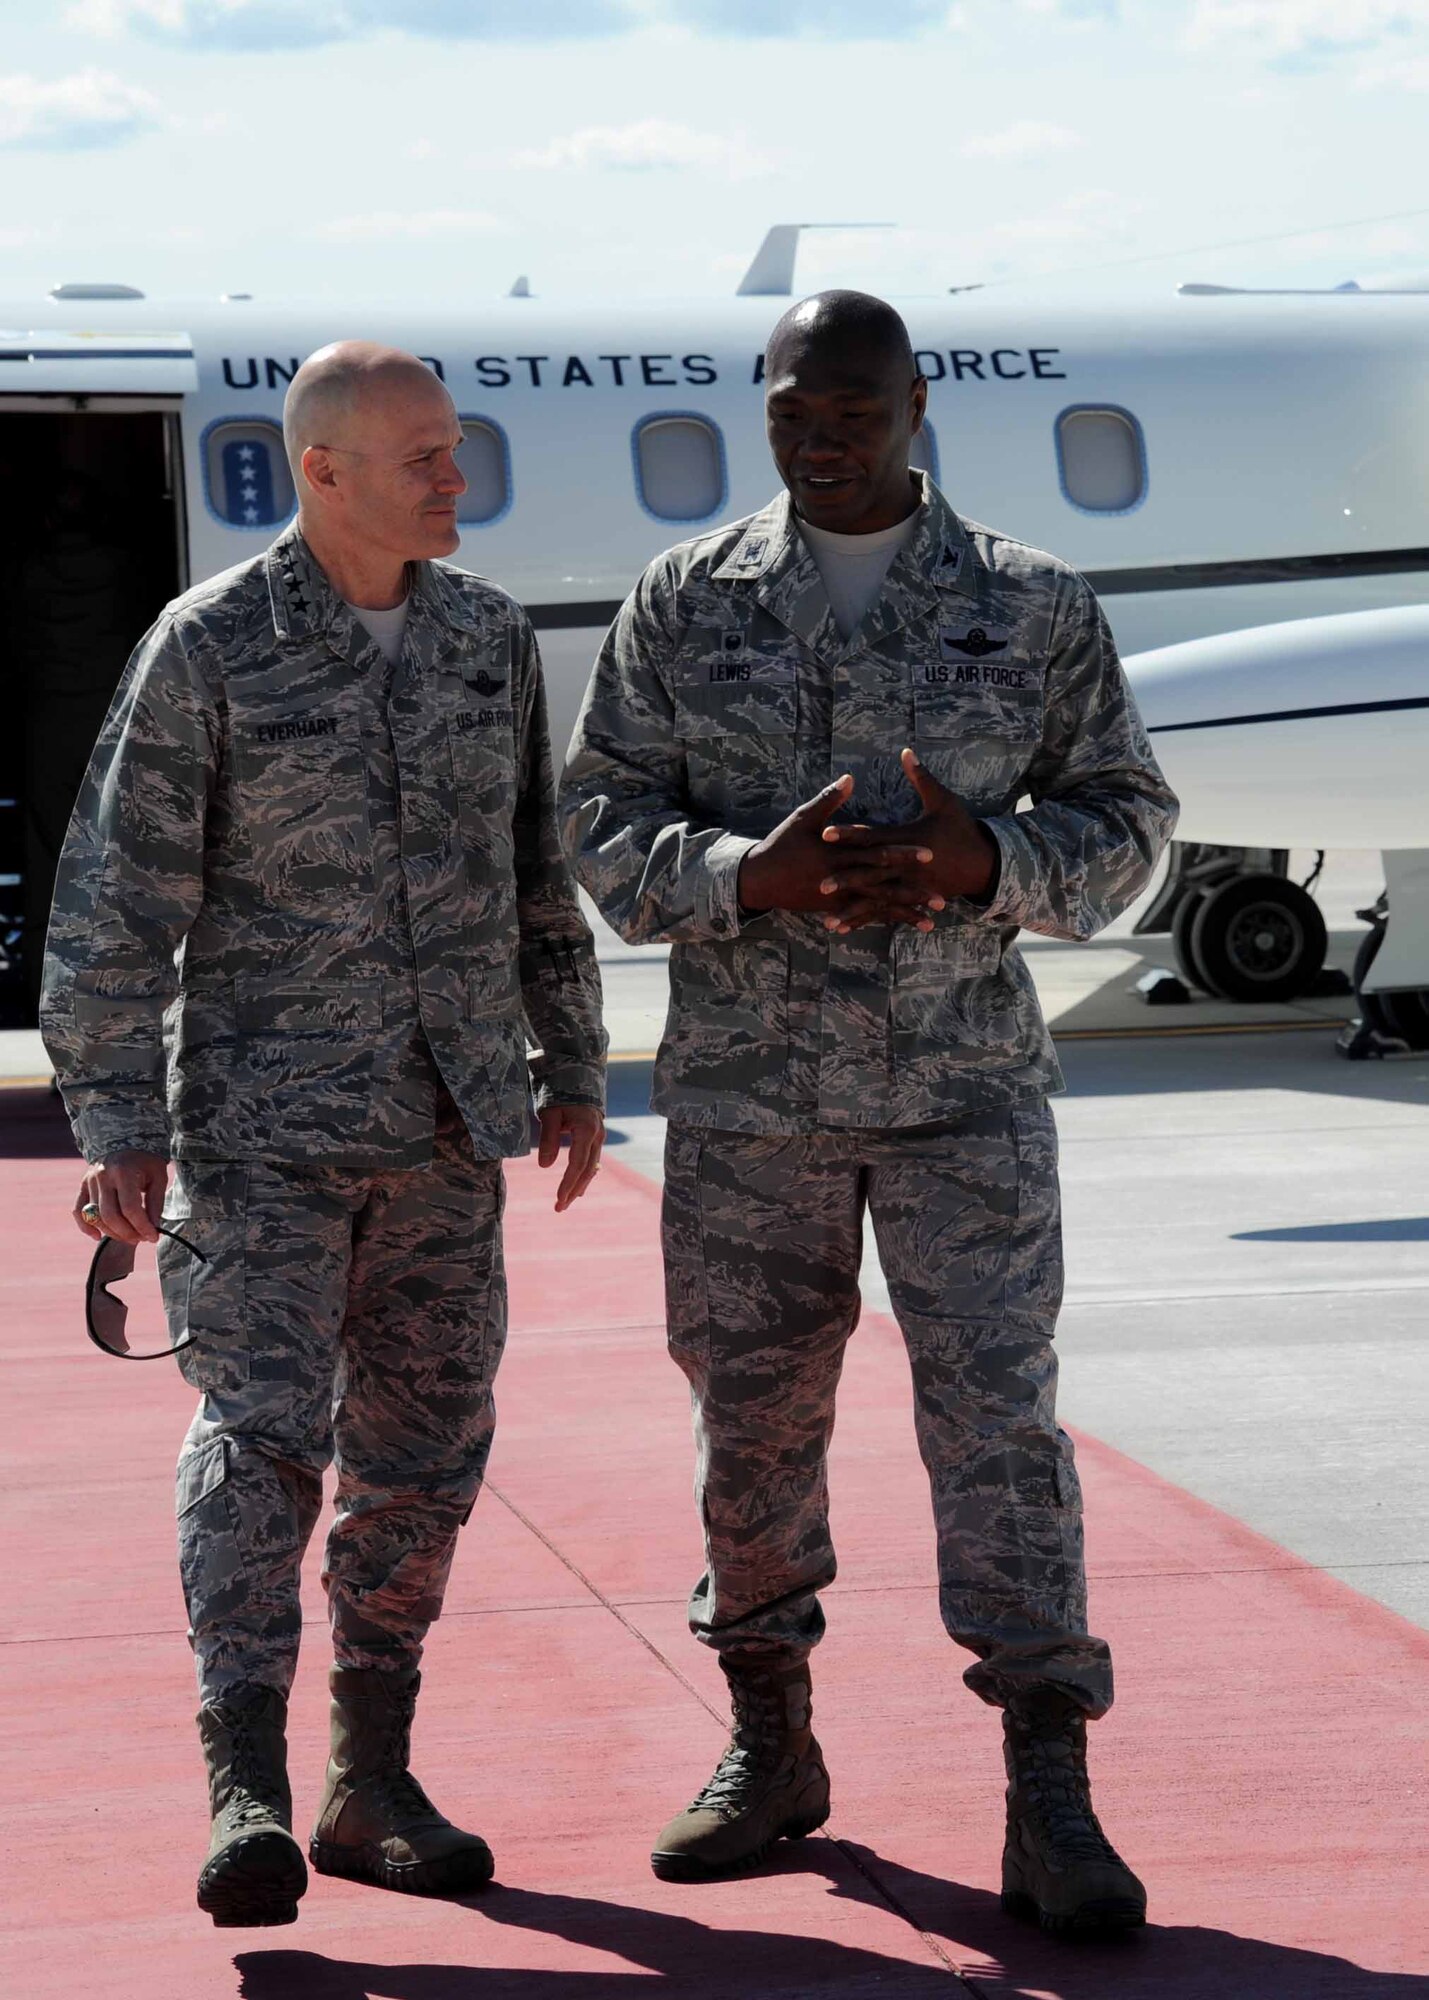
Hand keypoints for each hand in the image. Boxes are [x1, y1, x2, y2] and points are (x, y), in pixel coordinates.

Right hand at [74, 1149, 169, 1243]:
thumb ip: (155, 1203)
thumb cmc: (145, 1160)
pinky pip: (78, 1211)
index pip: (130, 1208)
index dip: (142, 1226)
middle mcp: (103, 1176)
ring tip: (129, 1236)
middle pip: (111, 1216)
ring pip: (95, 1216)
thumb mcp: (158, 1177)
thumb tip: (153, 1229)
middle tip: (142, 1238)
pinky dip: (86, 1226)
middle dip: (128, 1233)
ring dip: (112, 1233)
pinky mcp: (83, 1185)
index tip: (154, 1236)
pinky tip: (97, 1236)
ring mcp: (90, 1180)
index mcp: (124, 1171)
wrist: (125, 1139)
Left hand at [537, 1103, 604, 1212]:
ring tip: (565, 1203)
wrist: (577, 1076)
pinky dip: (584, 1176)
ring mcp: (599, 1137)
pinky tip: (577, 1188)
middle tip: (559, 1208)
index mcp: (587, 1130)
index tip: (558, 1199)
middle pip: (587, 1170)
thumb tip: (544, 1166)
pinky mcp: (595, 1136)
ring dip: (579, 1186)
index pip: (578, 1164)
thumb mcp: (549, 1114)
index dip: (568, 1183)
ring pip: (591, 1167)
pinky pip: (591, 1161)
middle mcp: (597, 1136)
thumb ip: (548, 1139)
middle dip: (573, 1190)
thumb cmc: (560, 1093)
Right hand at [738, 773, 938, 931]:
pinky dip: (883, 922)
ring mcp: (838, 898)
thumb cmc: (781, 845)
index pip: (878, 853)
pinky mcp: (834, 908)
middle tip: (942, 899)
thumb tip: (849, 778)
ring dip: (906, 914)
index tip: (930, 854)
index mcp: (839, 854)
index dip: (904, 853)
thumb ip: (829, 799)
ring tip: (932, 922)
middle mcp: (842, 879)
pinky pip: (863, 916)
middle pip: (885, 886)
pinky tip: (902, 928)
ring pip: (878, 907)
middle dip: (914, 892)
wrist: (759, 879)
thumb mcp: (802, 818)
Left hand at [820, 748, 997, 930]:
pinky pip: (886, 912)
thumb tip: (906, 751)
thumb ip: (922, 777)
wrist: (987, 864)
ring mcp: (910, 887)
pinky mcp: (912, 899)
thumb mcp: (945, 801)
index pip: (874, 837)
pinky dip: (866, 920)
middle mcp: (907, 867)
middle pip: (871, 873)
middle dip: (846, 879)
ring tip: (827, 921)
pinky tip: (844, 928)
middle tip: (820, 884)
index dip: (850, 835)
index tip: (826, 834)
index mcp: (910, 841)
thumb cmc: (963, 829)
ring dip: (852, 910)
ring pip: (876, 900)